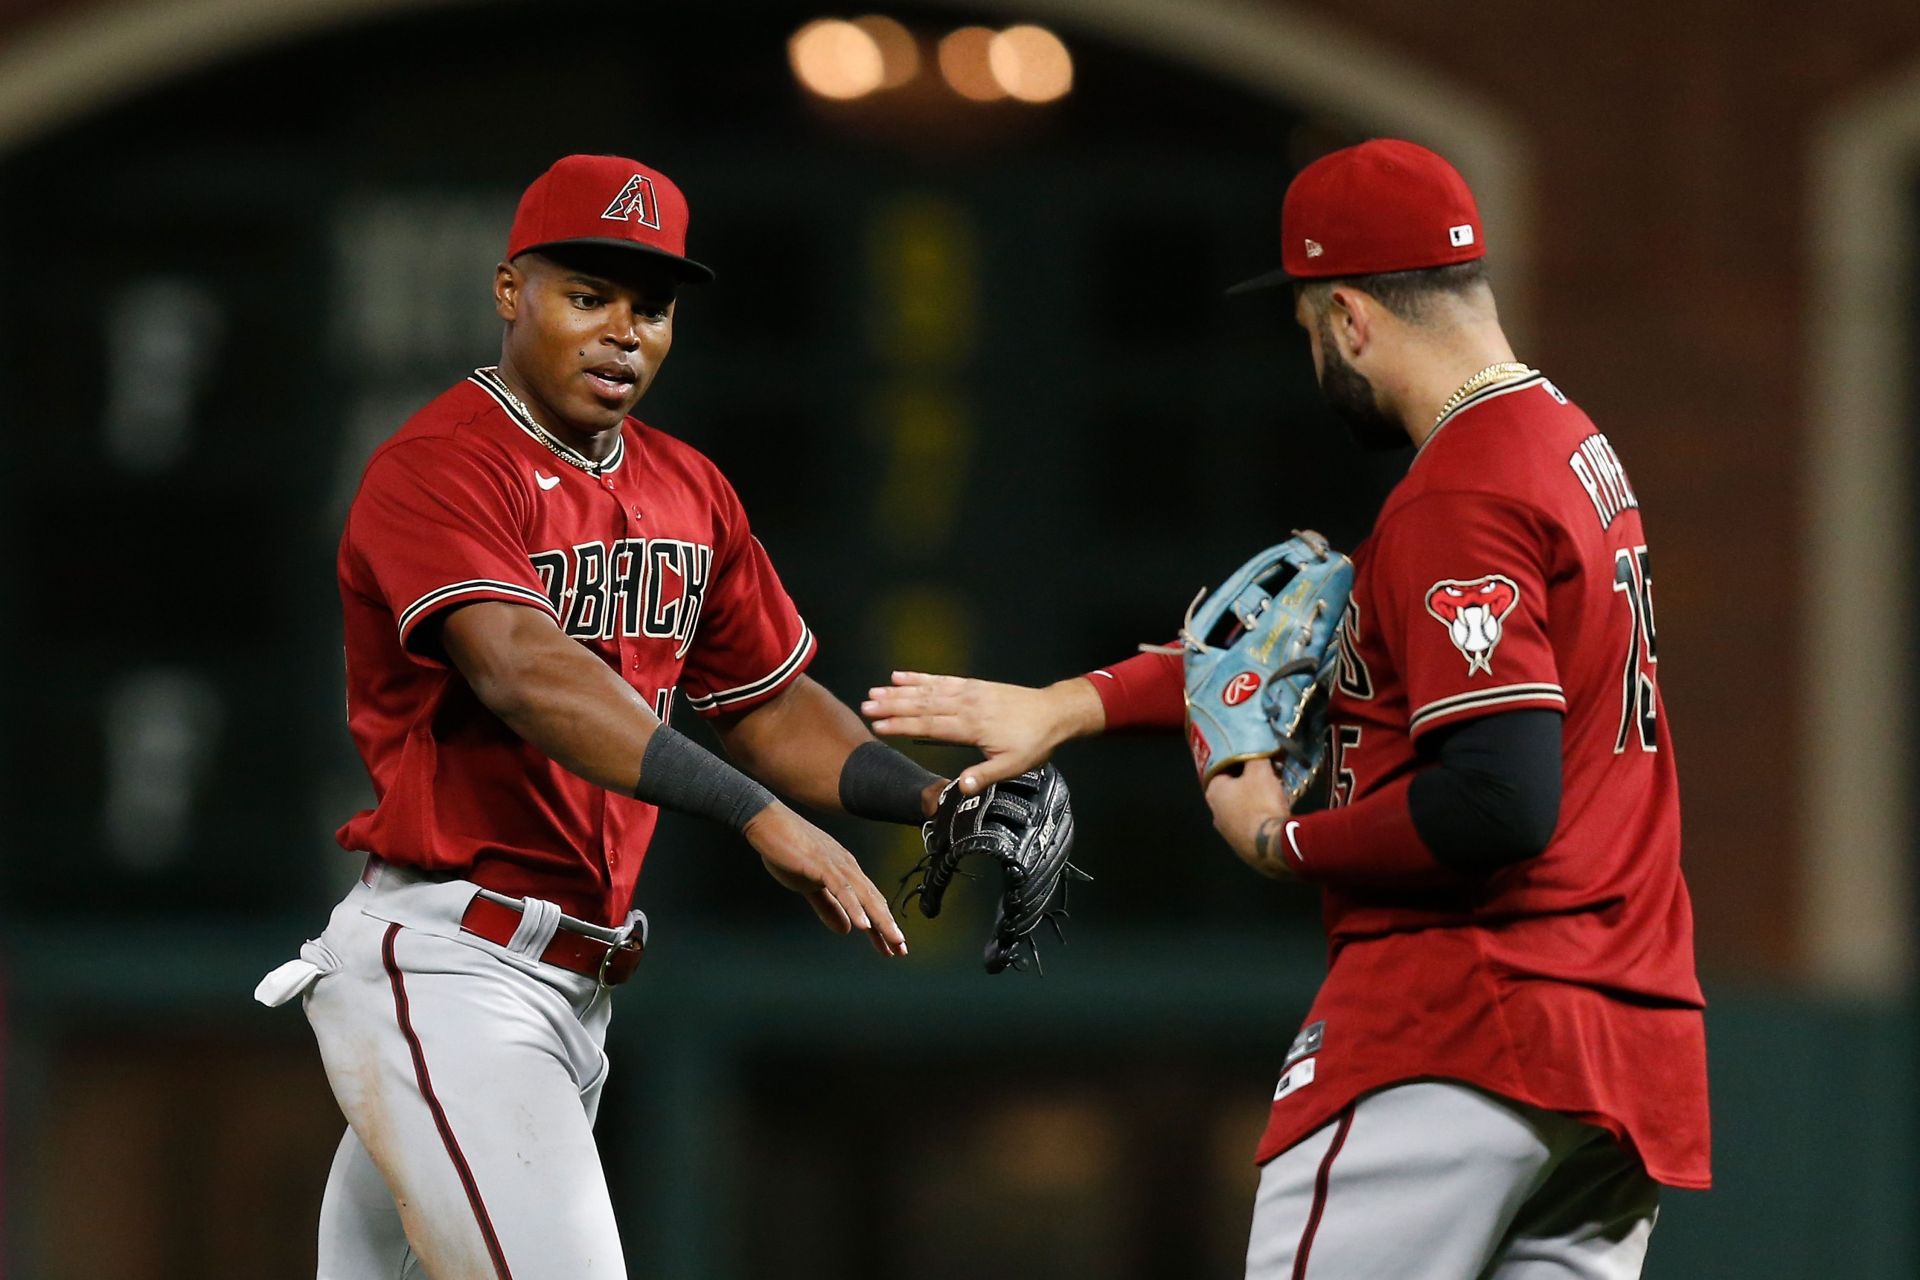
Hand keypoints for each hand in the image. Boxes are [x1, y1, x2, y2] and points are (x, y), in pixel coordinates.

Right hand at [742, 803, 907, 955]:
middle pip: (874, 901)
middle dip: (889, 927)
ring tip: (892, 940)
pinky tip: (863, 924)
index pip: (870, 902)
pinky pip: (842, 889)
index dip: (883, 925)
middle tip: (901, 949)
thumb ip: (828, 907)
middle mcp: (847, 868)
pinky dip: (854, 907)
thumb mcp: (810, 886)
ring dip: (880, 920)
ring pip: (864, 897)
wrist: (768, 823)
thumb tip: (845, 930)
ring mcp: (835, 865)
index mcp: (846, 872)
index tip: (894, 946)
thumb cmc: (788, 850)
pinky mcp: (821, 866)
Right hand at [862, 672, 1105, 795]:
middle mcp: (966, 705)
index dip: (901, 725)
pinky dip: (920, 677)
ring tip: (875, 691)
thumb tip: (961, 788)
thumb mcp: (1014, 766)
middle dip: (891, 706)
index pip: (929, 726)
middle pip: (922, 705)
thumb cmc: (1033, 742)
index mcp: (972, 726)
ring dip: (899, 691)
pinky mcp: (972, 685)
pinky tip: (901, 676)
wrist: (1053, 713)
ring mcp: (968, 692)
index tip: (877, 725)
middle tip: (865, 706)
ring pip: (928, 690)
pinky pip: (941, 679)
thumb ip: (985, 776)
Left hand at [1203, 761, 1295, 878]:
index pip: (1222, 769)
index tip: (1255, 759)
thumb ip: (1256, 756)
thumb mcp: (1260, 771)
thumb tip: (1256, 745)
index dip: (1240, 762)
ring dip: (1255, 801)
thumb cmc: (1261, 802)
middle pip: (1232, 790)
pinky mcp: (1242, 847)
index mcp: (1213, 792)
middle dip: (1248, 782)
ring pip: (1241, 809)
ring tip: (1274, 794)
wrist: (1273, 845)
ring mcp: (1227, 833)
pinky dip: (1260, 818)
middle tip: (1267, 775)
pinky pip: (1251, 825)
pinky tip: (1274, 815)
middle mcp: (1215, 814)